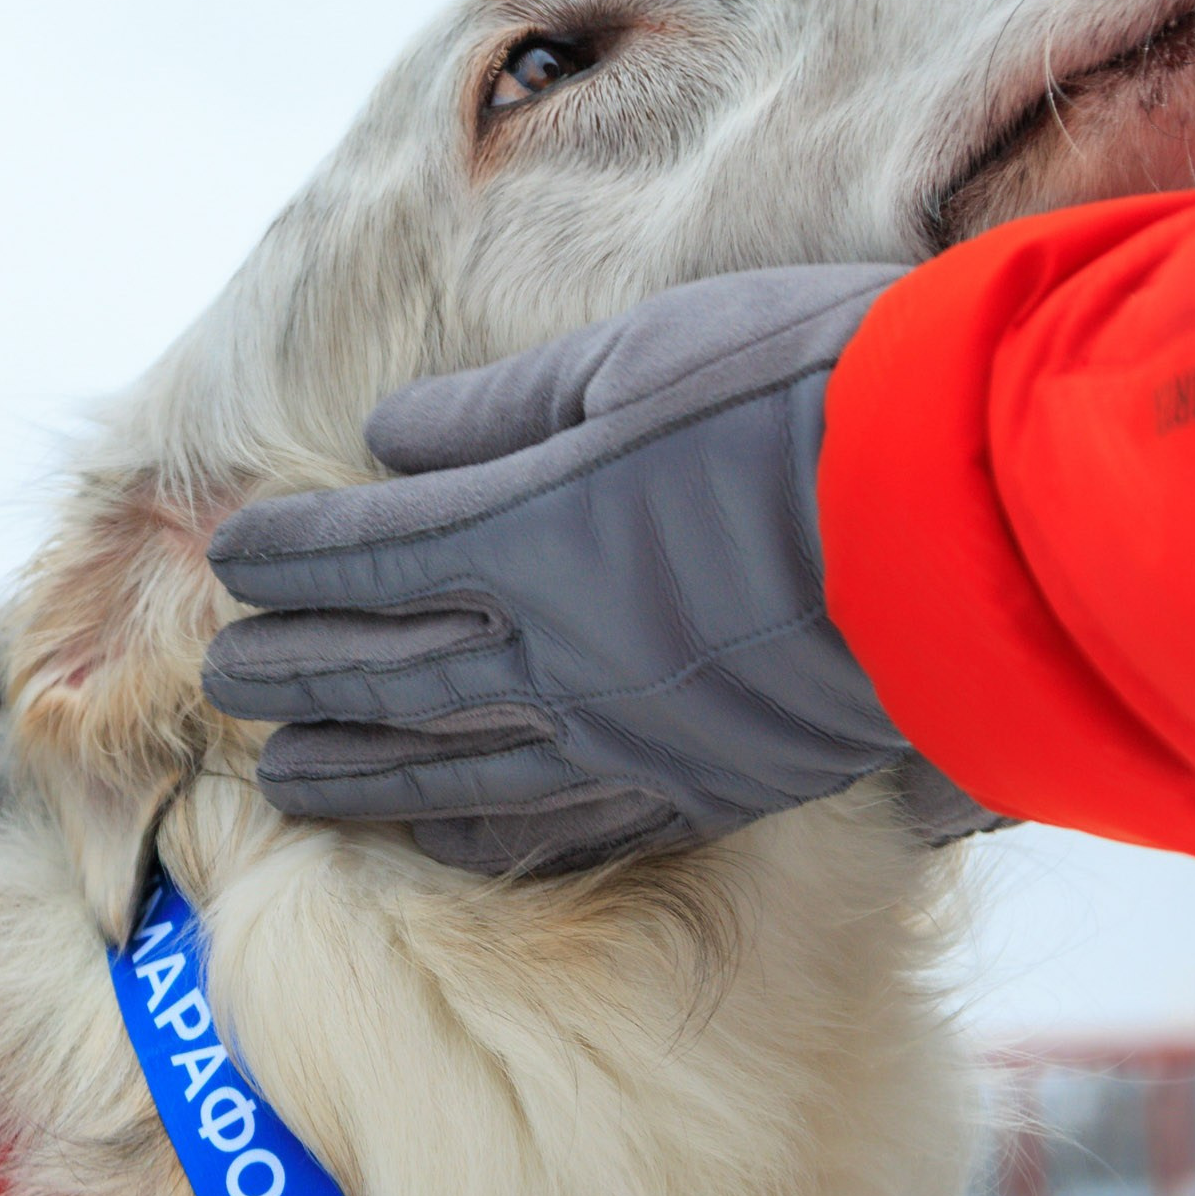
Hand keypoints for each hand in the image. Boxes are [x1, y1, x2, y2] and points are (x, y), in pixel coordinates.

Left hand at [204, 264, 1004, 874]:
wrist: (967, 518)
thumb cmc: (814, 399)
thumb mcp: (643, 356)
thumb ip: (504, 410)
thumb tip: (391, 443)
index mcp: (525, 527)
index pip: (362, 554)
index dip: (286, 558)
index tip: (229, 559)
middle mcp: (549, 648)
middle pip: (383, 673)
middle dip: (293, 673)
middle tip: (228, 681)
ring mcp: (620, 730)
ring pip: (448, 767)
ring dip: (354, 772)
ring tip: (282, 780)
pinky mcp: (697, 782)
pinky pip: (558, 827)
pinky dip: (477, 835)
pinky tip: (433, 839)